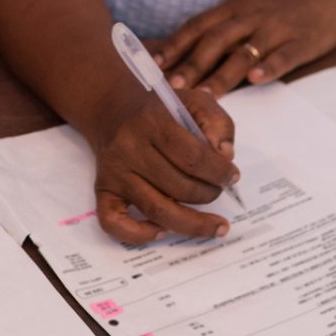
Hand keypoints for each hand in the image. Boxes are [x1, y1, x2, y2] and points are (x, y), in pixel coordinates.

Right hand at [86, 86, 237, 243]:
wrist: (113, 110)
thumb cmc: (159, 109)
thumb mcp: (194, 100)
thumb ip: (217, 123)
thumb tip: (225, 156)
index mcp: (152, 122)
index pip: (193, 157)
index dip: (219, 172)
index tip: (232, 176)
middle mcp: (129, 148)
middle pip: (179, 187)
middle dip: (209, 194)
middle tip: (217, 190)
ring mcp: (114, 172)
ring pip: (158, 211)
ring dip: (192, 223)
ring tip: (214, 224)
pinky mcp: (103, 190)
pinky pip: (114, 223)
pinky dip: (139, 235)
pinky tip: (163, 231)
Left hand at [153, 0, 335, 95]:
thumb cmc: (283, 5)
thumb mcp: (247, 9)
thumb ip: (220, 30)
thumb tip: (182, 54)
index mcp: (233, 9)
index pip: (197, 27)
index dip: (174, 46)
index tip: (152, 66)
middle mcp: (250, 16)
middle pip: (214, 41)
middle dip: (191, 65)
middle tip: (171, 88)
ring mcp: (276, 28)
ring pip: (244, 51)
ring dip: (222, 74)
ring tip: (204, 95)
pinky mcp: (301, 40)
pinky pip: (283, 54)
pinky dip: (269, 66)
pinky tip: (256, 78)